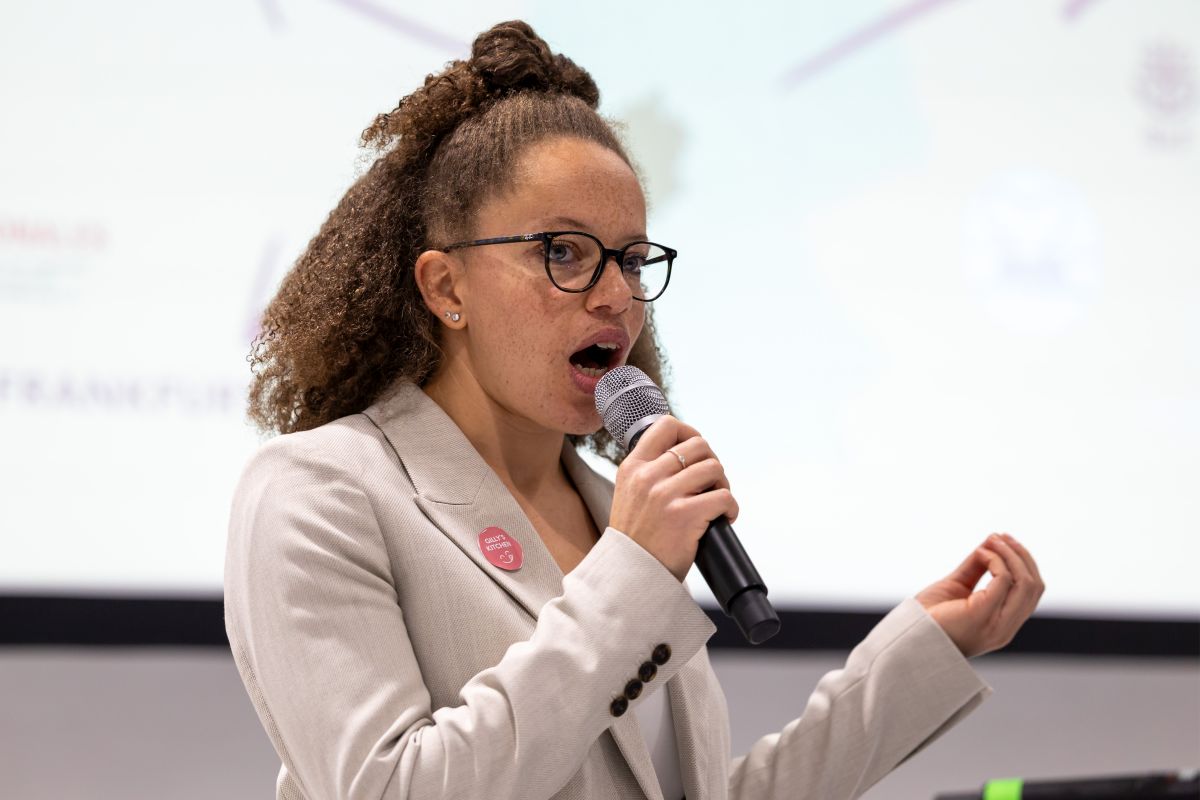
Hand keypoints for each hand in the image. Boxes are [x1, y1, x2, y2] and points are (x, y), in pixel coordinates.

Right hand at [609, 416, 738, 580]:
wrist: (630, 575)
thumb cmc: (636, 539)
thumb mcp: (629, 495)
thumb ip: (649, 472)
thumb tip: (686, 454)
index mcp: (632, 467)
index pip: (666, 425)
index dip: (689, 432)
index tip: (698, 449)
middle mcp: (647, 476)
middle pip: (698, 445)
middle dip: (711, 462)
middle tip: (711, 484)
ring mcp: (665, 494)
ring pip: (714, 468)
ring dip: (723, 485)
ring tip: (716, 502)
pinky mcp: (685, 515)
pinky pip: (724, 497)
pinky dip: (731, 508)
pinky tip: (723, 518)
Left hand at [915, 533, 1043, 657]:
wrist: (907, 636)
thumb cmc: (927, 616)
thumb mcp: (956, 587)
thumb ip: (975, 567)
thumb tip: (991, 542)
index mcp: (1002, 625)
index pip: (1030, 594)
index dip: (1024, 565)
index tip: (1005, 542)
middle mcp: (1005, 628)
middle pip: (1034, 587)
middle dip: (1021, 556)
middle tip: (1001, 537)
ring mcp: (997, 624)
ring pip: (1026, 583)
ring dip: (1012, 555)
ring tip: (994, 540)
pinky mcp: (983, 614)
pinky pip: (1004, 579)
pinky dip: (995, 560)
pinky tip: (980, 554)